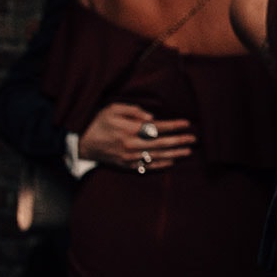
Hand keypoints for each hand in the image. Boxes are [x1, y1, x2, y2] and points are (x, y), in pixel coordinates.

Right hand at [78, 102, 195, 171]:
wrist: (81, 143)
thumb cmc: (98, 122)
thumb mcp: (112, 109)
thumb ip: (133, 111)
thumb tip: (151, 117)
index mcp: (130, 129)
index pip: (158, 127)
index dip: (174, 125)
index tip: (187, 123)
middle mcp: (132, 145)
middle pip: (161, 143)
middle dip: (179, 140)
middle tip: (194, 138)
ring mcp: (129, 157)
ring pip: (157, 156)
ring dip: (174, 153)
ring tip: (188, 151)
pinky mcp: (126, 165)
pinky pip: (147, 166)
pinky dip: (161, 164)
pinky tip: (172, 161)